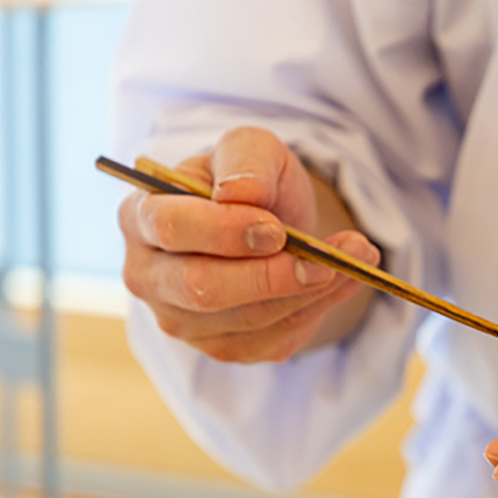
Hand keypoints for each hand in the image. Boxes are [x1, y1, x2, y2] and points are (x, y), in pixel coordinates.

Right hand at [118, 126, 379, 362]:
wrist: (274, 223)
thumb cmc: (251, 181)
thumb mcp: (252, 149)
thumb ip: (246, 161)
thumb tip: (241, 194)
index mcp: (141, 216)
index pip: (171, 229)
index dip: (226, 232)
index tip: (278, 228)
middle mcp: (149, 276)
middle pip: (202, 289)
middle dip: (272, 275)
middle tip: (327, 259)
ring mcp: (183, 320)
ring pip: (248, 319)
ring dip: (309, 291)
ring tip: (356, 256)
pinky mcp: (223, 348)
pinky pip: (273, 339)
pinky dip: (317, 309)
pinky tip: (343, 280)